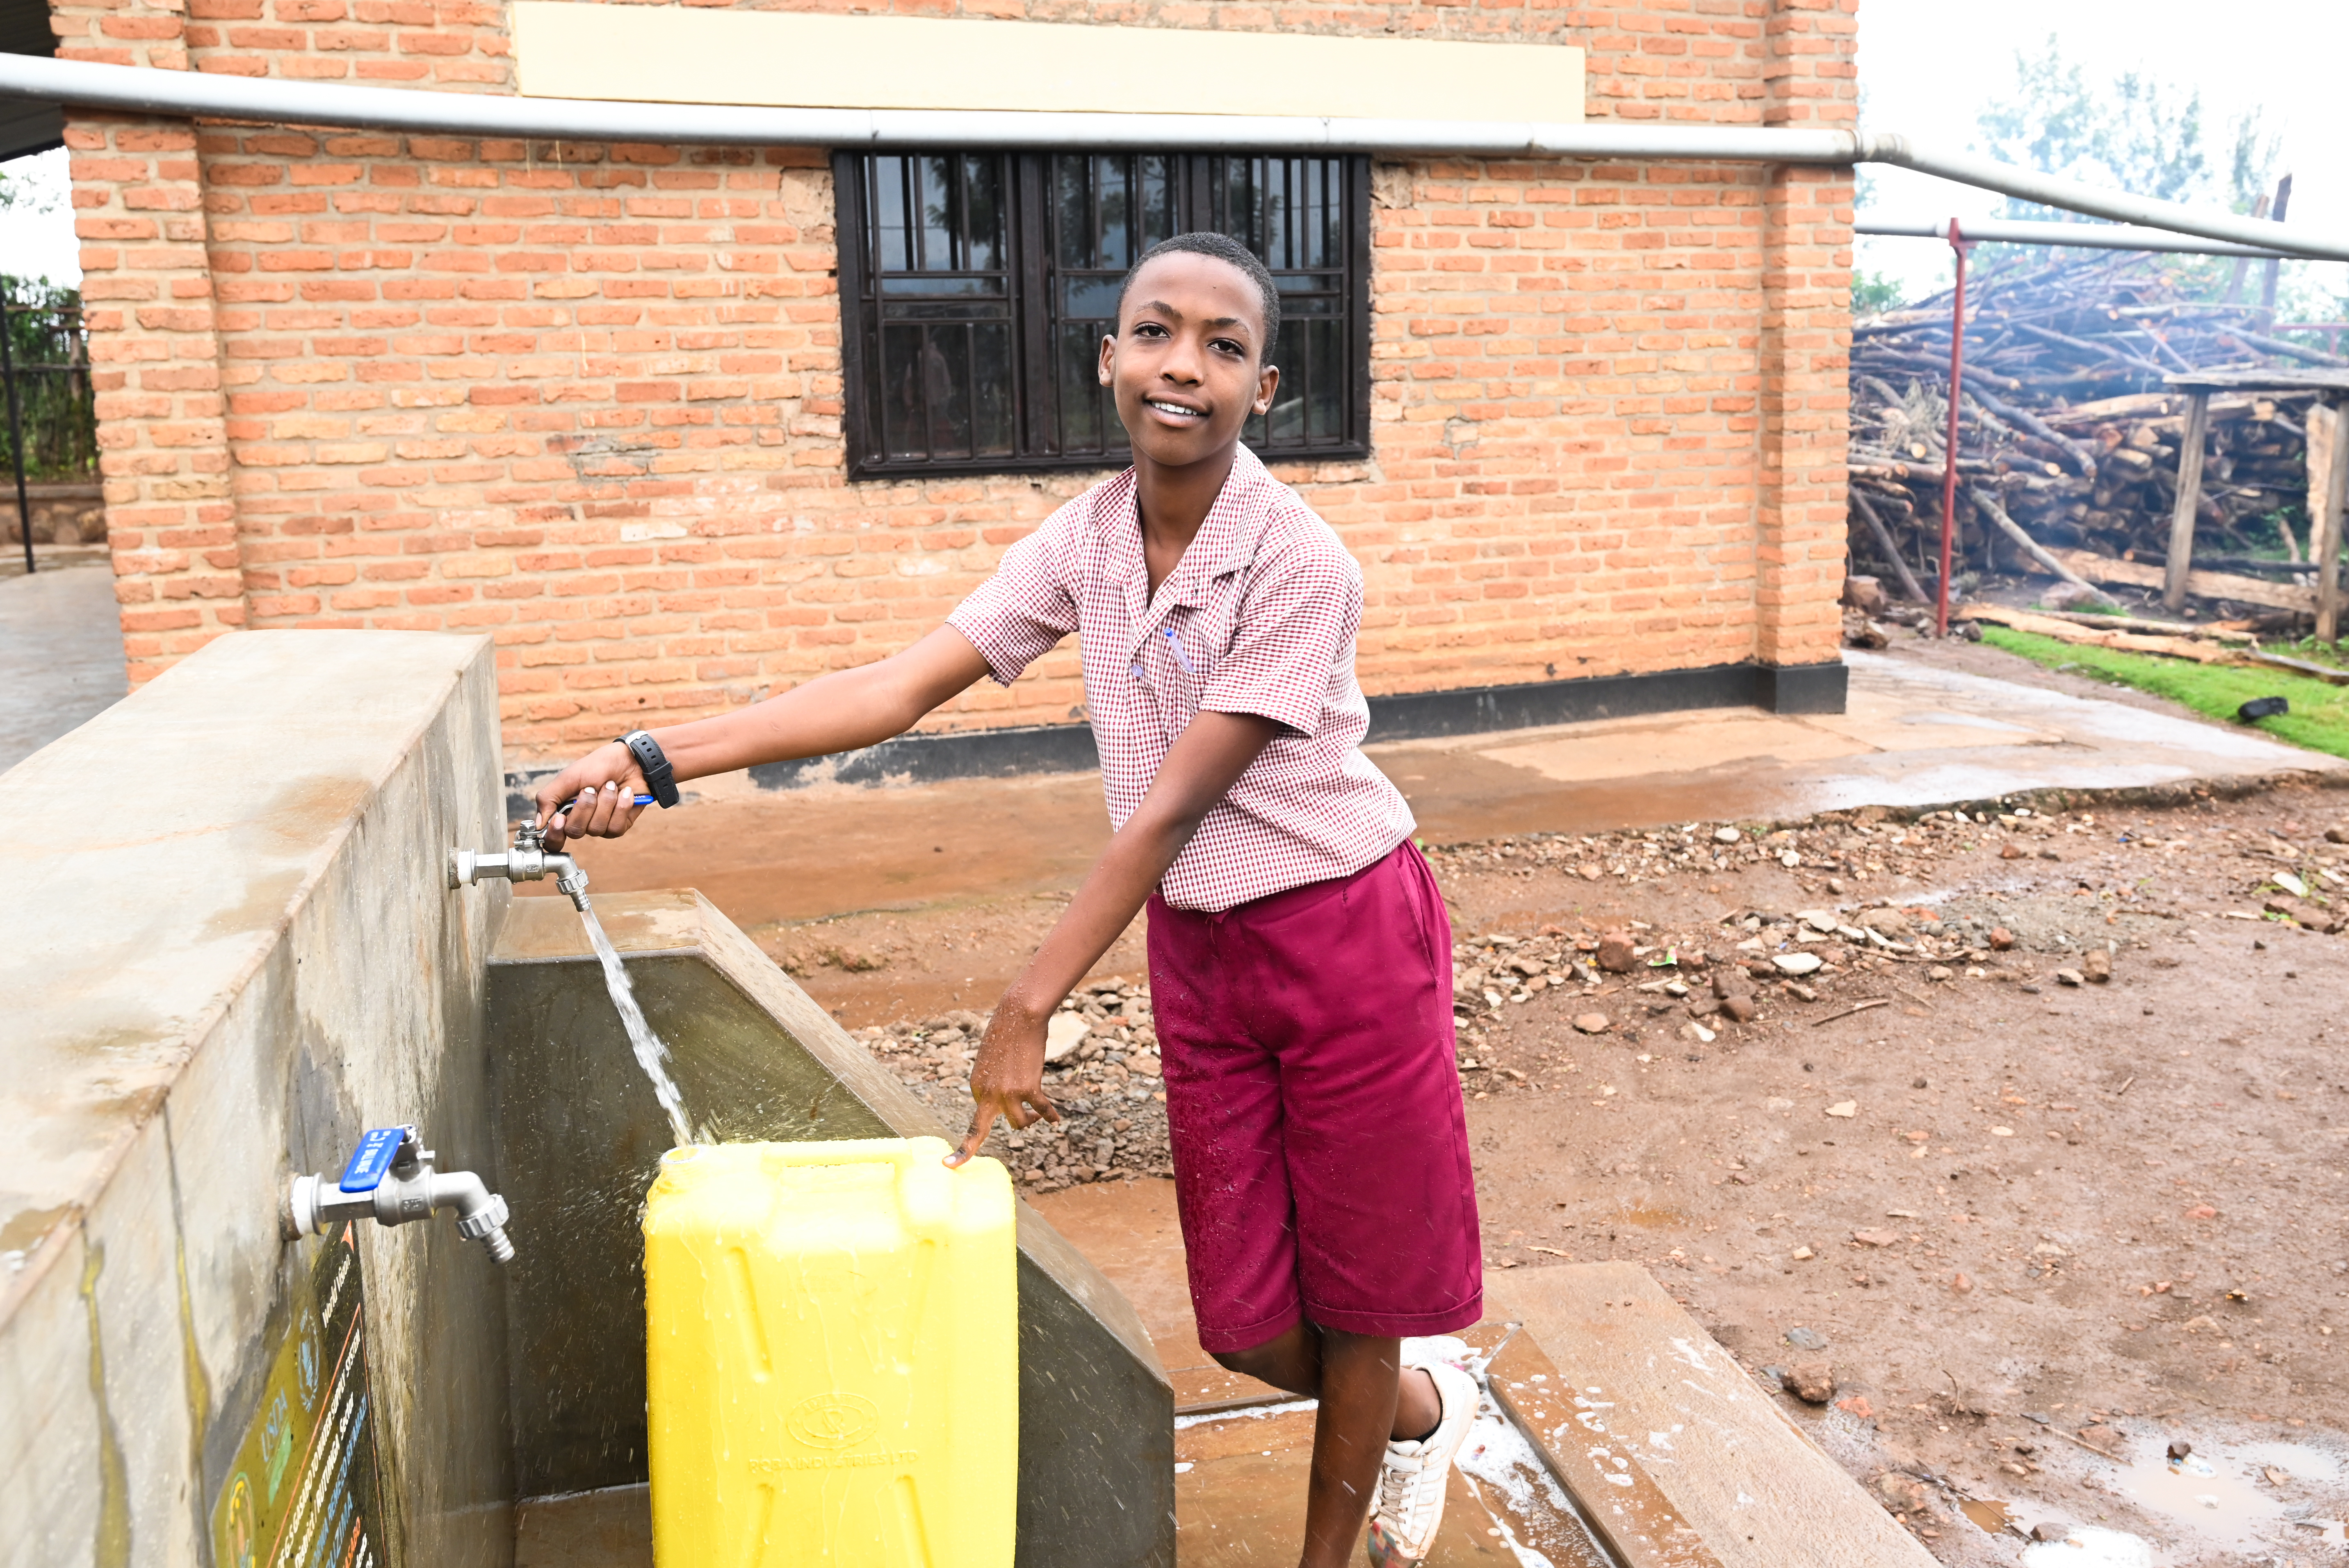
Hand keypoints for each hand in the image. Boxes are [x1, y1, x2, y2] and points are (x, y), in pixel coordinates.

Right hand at [533, 742, 649, 850]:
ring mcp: (600, 825)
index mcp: (564, 811)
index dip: (554, 834)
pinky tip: (624, 793)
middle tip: (591, 788)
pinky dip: (620, 807)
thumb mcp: (567, 778)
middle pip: (575, 831)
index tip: (560, 819)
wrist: (629, 760)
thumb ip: (548, 799)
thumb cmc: (597, 766)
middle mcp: (581, 821)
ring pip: (597, 829)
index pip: (553, 838)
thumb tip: (539, 824)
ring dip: (605, 803)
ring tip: (610, 786)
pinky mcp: (619, 826)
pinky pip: (615, 828)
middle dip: (584, 807)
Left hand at [948, 1000, 1060, 1166]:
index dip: (989, 1118)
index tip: (955, 1159)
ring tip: (1038, 1118)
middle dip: (967, 1149)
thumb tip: (1004, 1090)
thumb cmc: (1007, 1032)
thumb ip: (993, 1079)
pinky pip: (1041, 1109)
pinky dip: (1050, 1115)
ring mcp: (1008, 1092)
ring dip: (1030, 1122)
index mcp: (976, 1085)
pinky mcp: (1029, 1088)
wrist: (1019, 1016)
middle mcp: (988, 1093)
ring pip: (1018, 1123)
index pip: (980, 1112)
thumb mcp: (991, 1059)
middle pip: (980, 1129)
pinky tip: (1056, 1119)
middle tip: (951, 1165)